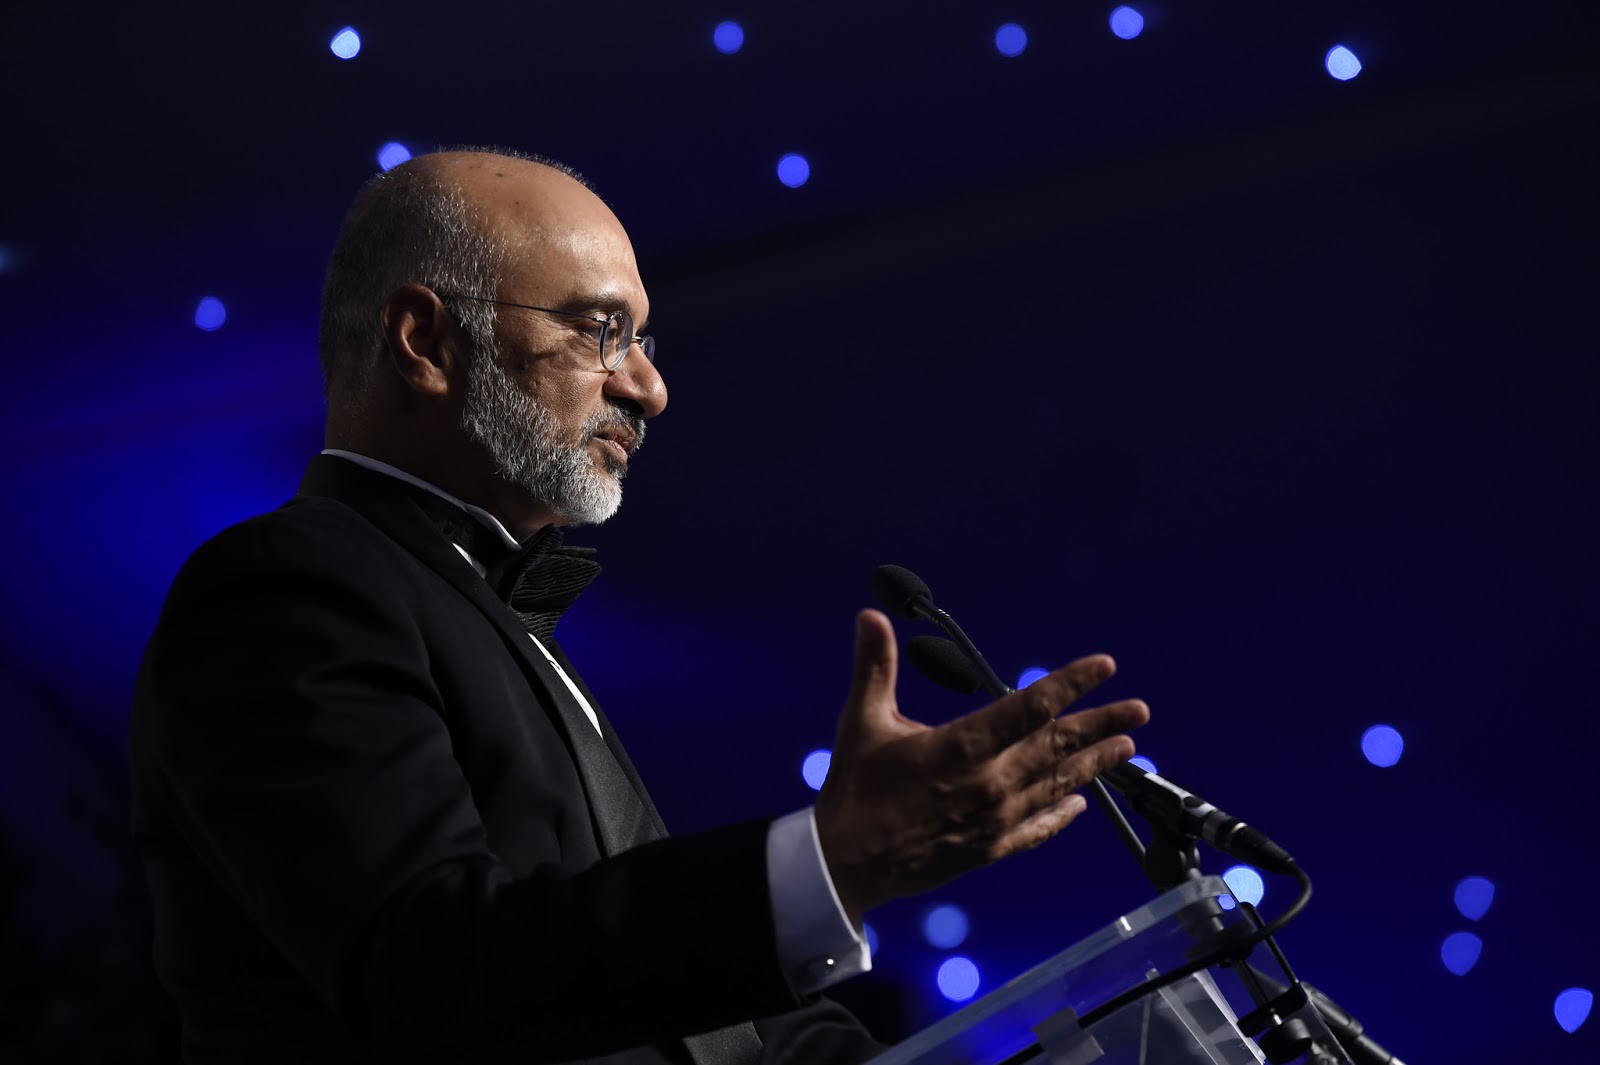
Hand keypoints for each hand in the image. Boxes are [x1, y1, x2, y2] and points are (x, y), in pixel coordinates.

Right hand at [815, 609, 1149, 922]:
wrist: (846, 865)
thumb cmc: (854, 789)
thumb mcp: (861, 720)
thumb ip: (874, 666)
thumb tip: (871, 616)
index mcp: (963, 746)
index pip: (1030, 705)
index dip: (1071, 682)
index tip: (1105, 666)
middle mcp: (990, 782)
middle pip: (1058, 746)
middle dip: (1102, 724)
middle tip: (1139, 709)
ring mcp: (994, 819)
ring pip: (1057, 785)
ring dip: (1094, 764)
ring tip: (1128, 748)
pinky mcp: (989, 849)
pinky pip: (1037, 829)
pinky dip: (1061, 815)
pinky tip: (1081, 806)